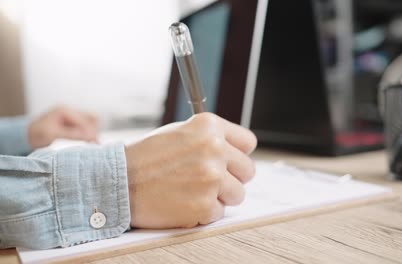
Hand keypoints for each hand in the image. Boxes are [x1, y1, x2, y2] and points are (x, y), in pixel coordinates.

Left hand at [28, 105, 98, 148]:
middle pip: (91, 117)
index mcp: (64, 110)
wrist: (27, 134)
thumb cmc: (36, 133)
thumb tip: (89, 136)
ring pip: (90, 121)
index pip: (84, 120)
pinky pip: (86, 125)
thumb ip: (72, 134)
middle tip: (96, 143)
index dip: (90, 131)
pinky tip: (88, 141)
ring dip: (93, 131)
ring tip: (93, 143)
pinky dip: (88, 132)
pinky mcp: (72, 122)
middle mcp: (70, 110)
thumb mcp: (53, 134)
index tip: (94, 143)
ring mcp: (71, 116)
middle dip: (94, 130)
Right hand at [125, 113, 256, 228]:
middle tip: (208, 179)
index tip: (230, 161)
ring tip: (193, 190)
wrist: (117, 181)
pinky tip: (184, 201)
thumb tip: (237, 150)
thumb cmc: (146, 157)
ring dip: (219, 196)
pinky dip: (204, 211)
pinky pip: (219, 212)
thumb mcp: (180, 132)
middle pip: (248, 170)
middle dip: (231, 177)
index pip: (248, 142)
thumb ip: (211, 138)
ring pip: (238, 194)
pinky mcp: (204, 205)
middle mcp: (214, 149)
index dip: (238, 154)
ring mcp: (211, 178)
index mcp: (209, 126)